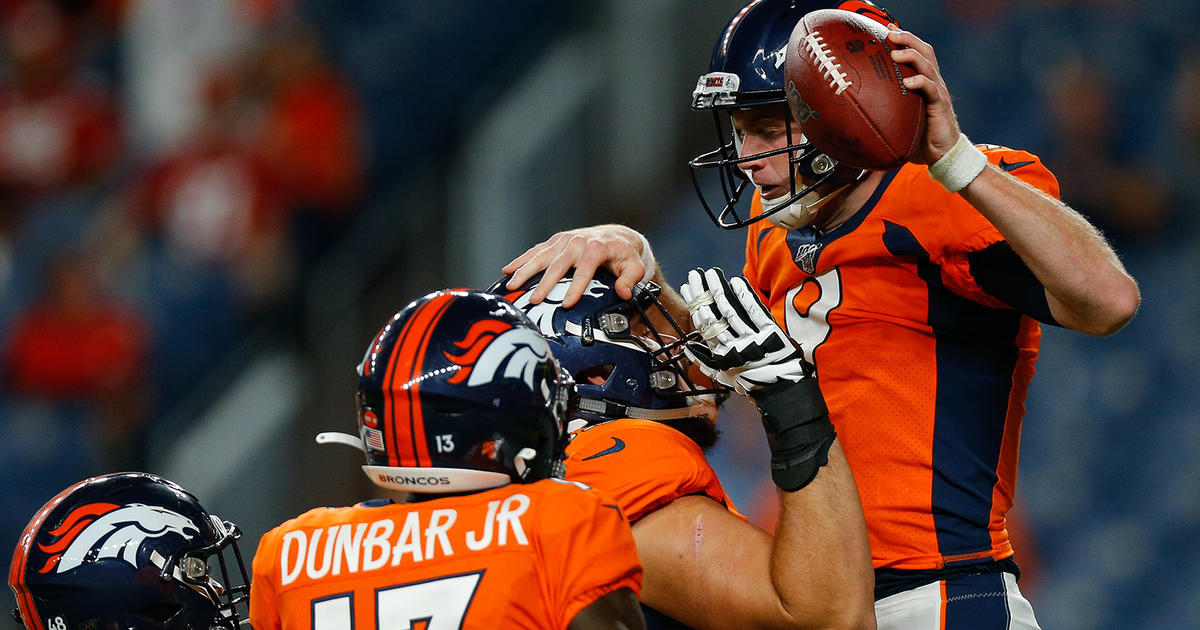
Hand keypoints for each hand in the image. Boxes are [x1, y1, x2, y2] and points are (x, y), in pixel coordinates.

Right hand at [501, 224, 653, 306]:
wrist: (618, 236)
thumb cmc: (625, 255)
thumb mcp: (635, 267)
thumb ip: (630, 279)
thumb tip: (623, 293)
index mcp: (596, 248)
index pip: (584, 270)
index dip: (576, 288)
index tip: (566, 304)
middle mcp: (577, 242)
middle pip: (558, 264)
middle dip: (545, 283)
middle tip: (535, 300)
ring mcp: (564, 240)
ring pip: (541, 256)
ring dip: (525, 270)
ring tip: (512, 286)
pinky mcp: (556, 241)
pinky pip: (536, 251)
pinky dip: (521, 260)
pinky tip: (507, 270)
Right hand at [679, 267, 810, 393]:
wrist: (779, 389)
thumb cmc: (750, 381)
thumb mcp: (724, 375)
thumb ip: (705, 361)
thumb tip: (687, 348)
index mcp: (720, 354)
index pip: (702, 324)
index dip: (694, 304)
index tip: (687, 287)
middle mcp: (733, 345)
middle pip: (713, 314)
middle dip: (702, 292)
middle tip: (695, 274)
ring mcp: (751, 338)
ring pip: (730, 310)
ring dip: (719, 289)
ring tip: (711, 273)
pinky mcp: (769, 332)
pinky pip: (754, 312)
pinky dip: (744, 296)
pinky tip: (735, 281)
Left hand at [885, 25, 960, 164]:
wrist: (941, 154)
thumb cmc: (918, 137)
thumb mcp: (898, 119)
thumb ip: (883, 110)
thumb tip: (852, 112)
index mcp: (924, 82)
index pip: (916, 53)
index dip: (904, 39)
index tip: (887, 28)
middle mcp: (933, 82)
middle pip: (924, 51)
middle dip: (907, 39)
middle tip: (890, 33)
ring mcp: (938, 92)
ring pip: (928, 66)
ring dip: (911, 56)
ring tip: (896, 53)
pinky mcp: (940, 105)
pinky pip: (932, 89)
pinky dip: (920, 82)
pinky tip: (908, 81)